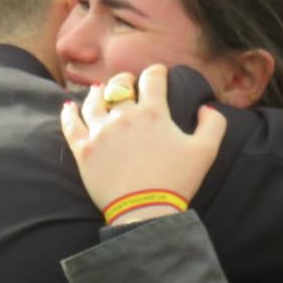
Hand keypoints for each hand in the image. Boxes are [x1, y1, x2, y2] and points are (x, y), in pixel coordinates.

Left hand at [61, 64, 226, 223]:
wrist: (145, 211)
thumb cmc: (176, 181)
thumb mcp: (206, 151)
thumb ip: (213, 124)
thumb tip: (206, 107)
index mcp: (153, 113)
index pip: (152, 79)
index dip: (156, 71)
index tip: (158, 73)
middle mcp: (124, 116)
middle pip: (120, 85)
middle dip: (125, 80)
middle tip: (128, 82)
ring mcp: (100, 132)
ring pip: (94, 101)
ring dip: (98, 92)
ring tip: (99, 90)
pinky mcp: (84, 150)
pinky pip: (71, 125)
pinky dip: (69, 113)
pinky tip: (69, 106)